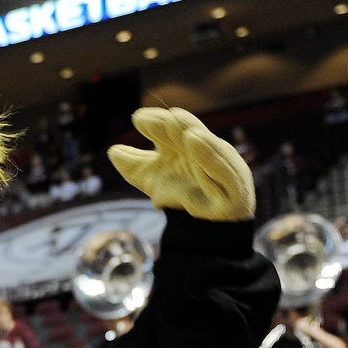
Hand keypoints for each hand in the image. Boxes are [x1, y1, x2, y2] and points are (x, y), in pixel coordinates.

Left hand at [107, 107, 253, 221]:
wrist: (203, 230)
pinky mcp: (235, 188)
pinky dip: (210, 154)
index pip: (172, 130)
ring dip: (191, 131)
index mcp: (187, 147)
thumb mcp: (152, 181)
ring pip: (207, 145)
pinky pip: (224, 169)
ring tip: (174, 118)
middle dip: (171, 124)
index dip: (157, 123)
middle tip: (152, 117)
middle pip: (188, 135)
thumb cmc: (181, 197)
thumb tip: (112, 151)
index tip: (138, 118)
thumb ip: (134, 166)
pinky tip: (195, 139)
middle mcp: (206, 152)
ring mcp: (222, 167)